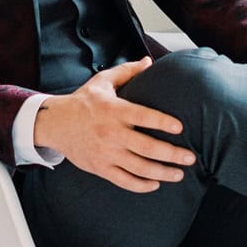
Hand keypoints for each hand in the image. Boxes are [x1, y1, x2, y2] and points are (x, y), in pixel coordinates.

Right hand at [33, 58, 193, 192]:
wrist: (55, 123)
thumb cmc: (83, 101)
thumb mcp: (102, 81)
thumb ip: (127, 71)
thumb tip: (149, 61)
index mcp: (114, 110)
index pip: (143, 116)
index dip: (163, 122)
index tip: (180, 127)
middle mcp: (112, 133)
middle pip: (147, 147)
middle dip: (172, 154)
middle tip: (191, 157)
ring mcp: (106, 153)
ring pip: (139, 168)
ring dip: (163, 173)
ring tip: (179, 174)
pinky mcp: (101, 167)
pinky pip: (124, 181)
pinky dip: (142, 185)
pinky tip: (155, 183)